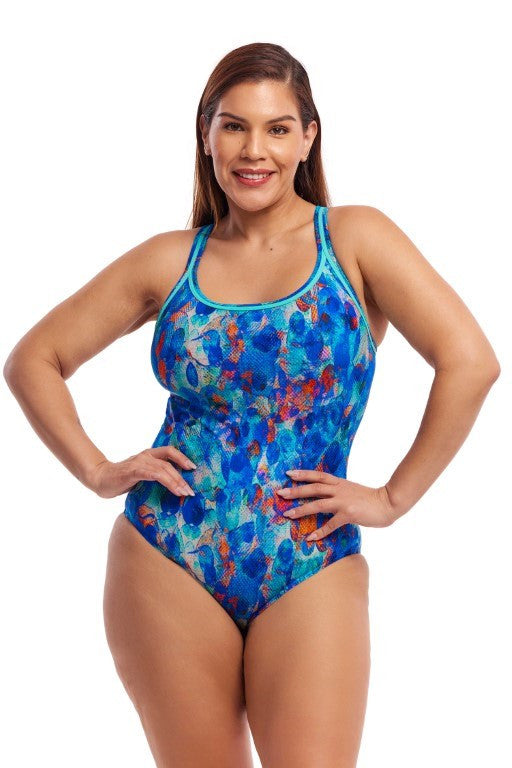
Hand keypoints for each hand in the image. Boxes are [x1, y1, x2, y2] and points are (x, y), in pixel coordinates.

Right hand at [86, 446, 196, 498]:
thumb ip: (153, 476)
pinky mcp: (134, 471)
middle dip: (182, 477)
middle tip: (191, 490)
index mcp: (149, 455)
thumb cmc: (121, 480)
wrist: (100, 479)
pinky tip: (174, 489)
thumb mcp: (141, 476)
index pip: (169, 451)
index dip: (182, 458)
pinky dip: (167, 481)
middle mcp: (146, 455)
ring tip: (185, 492)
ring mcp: (140, 462)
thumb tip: (172, 486)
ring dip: (177, 481)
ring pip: (164, 469)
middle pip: (169, 462)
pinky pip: (154, 474)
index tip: (193, 468)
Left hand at [276, 469, 396, 541]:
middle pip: (313, 488)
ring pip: (318, 504)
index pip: (318, 476)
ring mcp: (343, 502)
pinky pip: (331, 524)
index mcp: (339, 483)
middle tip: (280, 493)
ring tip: (287, 514)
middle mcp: (339, 490)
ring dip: (301, 509)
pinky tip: (310, 537)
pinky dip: (320, 531)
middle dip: (296, 490)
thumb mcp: (351, 489)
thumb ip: (338, 490)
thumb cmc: (370, 498)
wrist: (388, 502)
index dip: (303, 474)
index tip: (288, 473)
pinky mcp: (349, 514)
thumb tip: (325, 494)